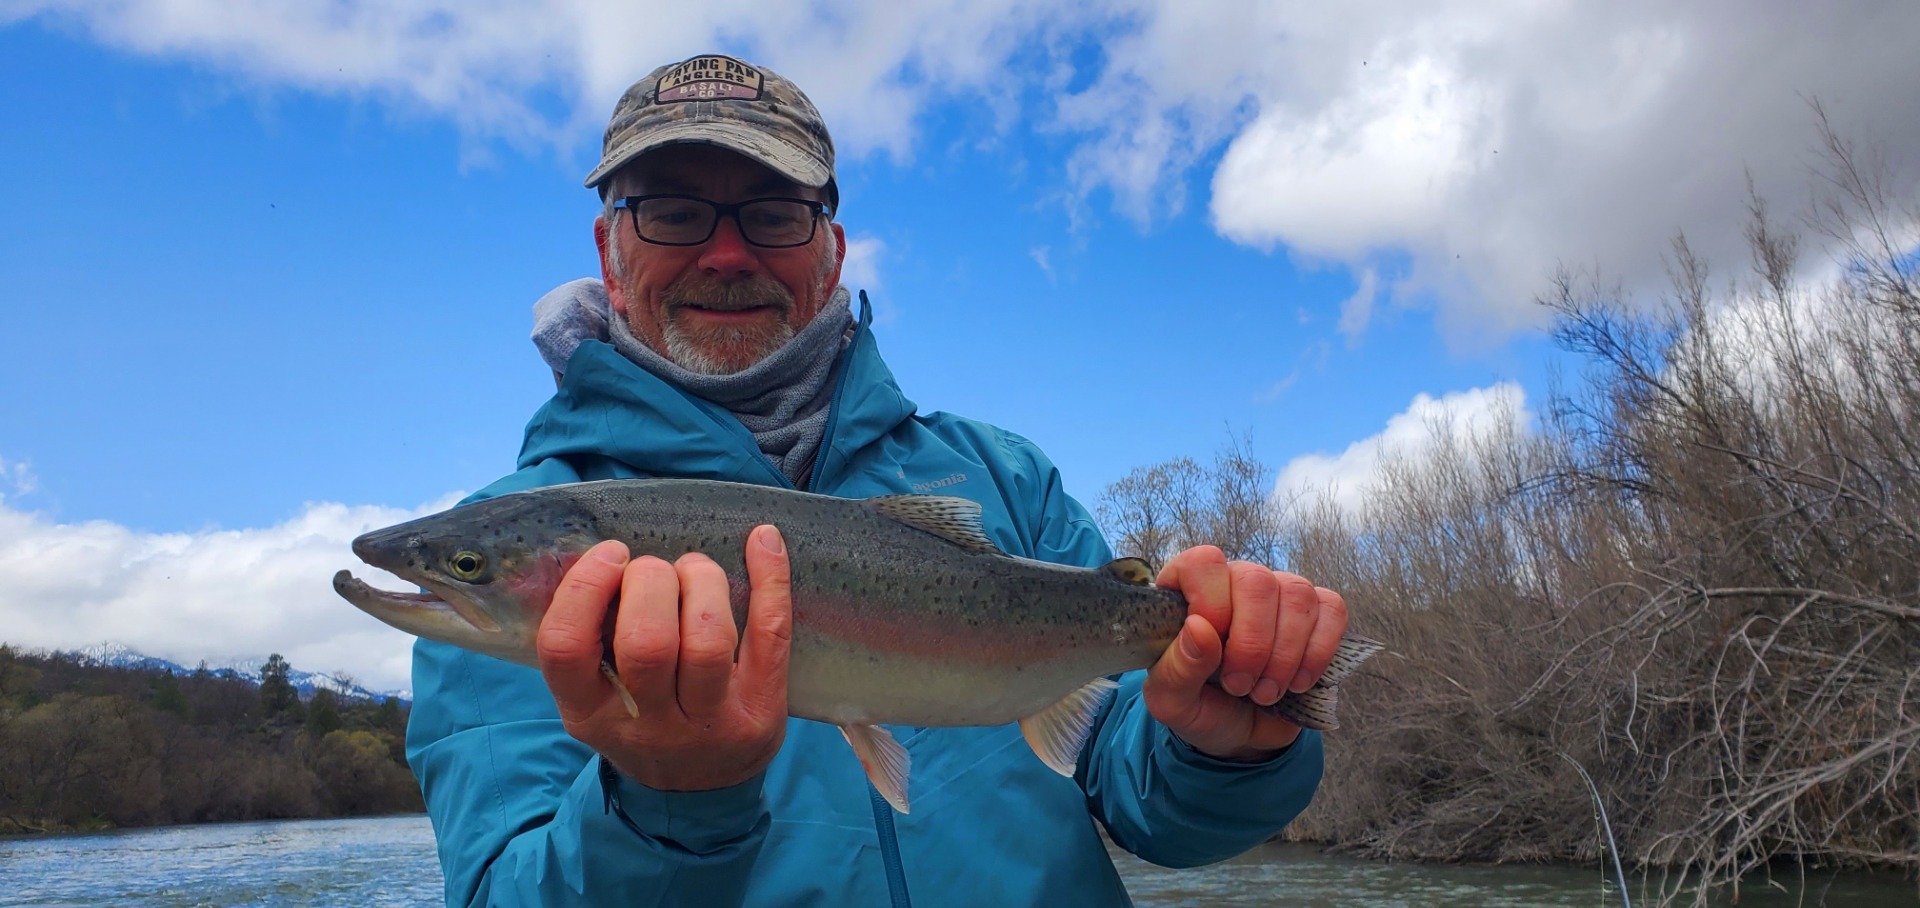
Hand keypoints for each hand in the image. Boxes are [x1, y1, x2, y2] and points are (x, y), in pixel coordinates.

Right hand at [536, 525, 793, 791]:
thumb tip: (603, 557)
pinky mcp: (762, 710)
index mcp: (591, 714)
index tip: (611, 556)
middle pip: (646, 641)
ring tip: (696, 569)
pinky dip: (770, 579)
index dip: (585, 588)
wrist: (698, 796)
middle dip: (650, 580)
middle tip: (655, 570)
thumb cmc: (642, 723)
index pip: (566, 648)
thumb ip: (591, 643)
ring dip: (703, 581)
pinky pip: (770, 635)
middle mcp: (650, 725)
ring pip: (708, 639)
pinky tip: (763, 541)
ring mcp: (710, 722)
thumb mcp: (597, 700)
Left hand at [1142, 545, 1348, 760]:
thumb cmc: (1200, 706)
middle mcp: (1236, 580)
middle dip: (1253, 644)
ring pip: (1297, 596)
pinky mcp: (1317, 613)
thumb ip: (1178, 667)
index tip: (1213, 651)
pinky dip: (1318, 654)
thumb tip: (1200, 628)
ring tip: (1264, 693)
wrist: (1239, 733)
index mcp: (1188, 589)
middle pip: (1257, 581)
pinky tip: (1297, 683)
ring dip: (1285, 655)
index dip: (1213, 604)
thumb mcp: (1172, 700)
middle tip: (1239, 686)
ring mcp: (1280, 593)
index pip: (1204, 564)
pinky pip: (1332, 611)